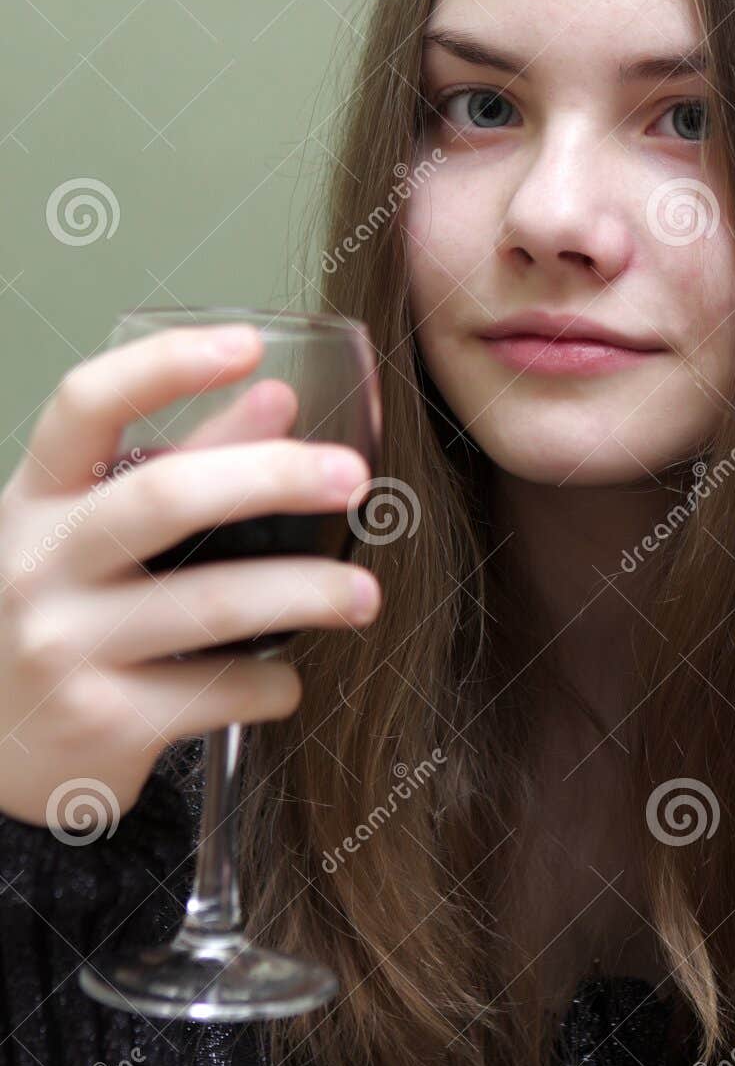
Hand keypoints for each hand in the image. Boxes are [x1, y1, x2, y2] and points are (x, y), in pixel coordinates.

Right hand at [0, 323, 379, 828]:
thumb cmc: (58, 615)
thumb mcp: (92, 531)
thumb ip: (187, 461)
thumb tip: (278, 394)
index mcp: (37, 498)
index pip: (86, 405)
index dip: (165, 365)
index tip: (248, 344)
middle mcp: (39, 565)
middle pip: (165, 496)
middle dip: (274, 478)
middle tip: (353, 477)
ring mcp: (64, 646)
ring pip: (210, 603)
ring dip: (306, 593)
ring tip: (365, 594)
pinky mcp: (103, 721)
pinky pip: (217, 691)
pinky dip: (271, 682)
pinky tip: (287, 678)